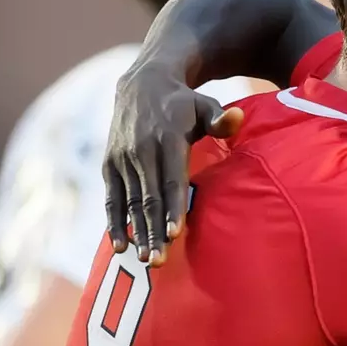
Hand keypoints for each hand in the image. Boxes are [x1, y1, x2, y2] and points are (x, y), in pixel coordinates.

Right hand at [104, 63, 244, 265]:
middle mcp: (141, 151)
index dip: (172, 207)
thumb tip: (237, 119)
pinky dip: (114, 222)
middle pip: (149, 198)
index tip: (174, 233)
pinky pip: (112, 199)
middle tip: (159, 261)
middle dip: (153, 231)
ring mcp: (122, 159)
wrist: (141, 84)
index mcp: (166, 139)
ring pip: (130, 202)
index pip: (171, 179)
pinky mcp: (109, 165)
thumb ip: (219, 118)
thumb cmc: (183, 102)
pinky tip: (121, 246)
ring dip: (137, 232)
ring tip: (145, 260)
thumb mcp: (204, 104)